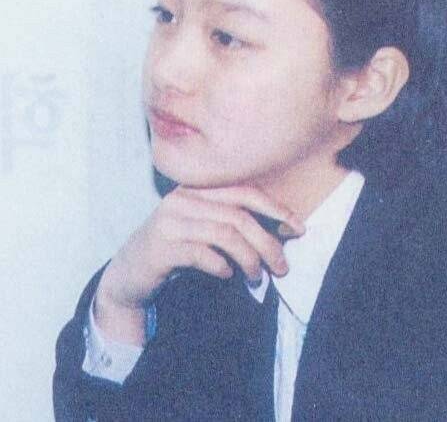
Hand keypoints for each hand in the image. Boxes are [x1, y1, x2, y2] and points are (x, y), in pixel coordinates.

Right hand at [93, 185, 302, 344]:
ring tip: (257, 277)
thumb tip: (283, 231)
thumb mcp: (204, 229)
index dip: (275, 208)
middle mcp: (183, 199)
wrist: (128, 275)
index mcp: (197, 189)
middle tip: (282, 266)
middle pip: (238, 216)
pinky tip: (227, 275)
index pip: (244, 191)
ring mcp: (169, 221)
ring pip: (225, 235)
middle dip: (267, 242)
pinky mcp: (159, 247)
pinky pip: (202, 254)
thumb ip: (234, 223)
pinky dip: (221, 266)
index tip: (299, 227)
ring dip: (249, 259)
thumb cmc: (175, 250)